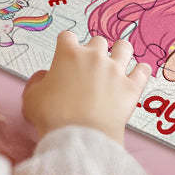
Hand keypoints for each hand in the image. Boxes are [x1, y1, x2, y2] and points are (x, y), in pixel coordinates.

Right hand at [21, 32, 150, 144]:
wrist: (79, 137)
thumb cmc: (54, 117)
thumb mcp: (31, 98)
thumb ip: (36, 82)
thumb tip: (43, 76)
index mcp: (69, 54)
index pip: (67, 37)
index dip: (65, 45)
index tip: (65, 53)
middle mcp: (94, 56)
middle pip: (97, 40)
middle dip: (93, 50)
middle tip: (90, 64)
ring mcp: (115, 69)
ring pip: (124, 47)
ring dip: (120, 52)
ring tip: (117, 60)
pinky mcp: (131, 86)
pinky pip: (143, 71)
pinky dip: (141, 71)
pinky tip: (139, 72)